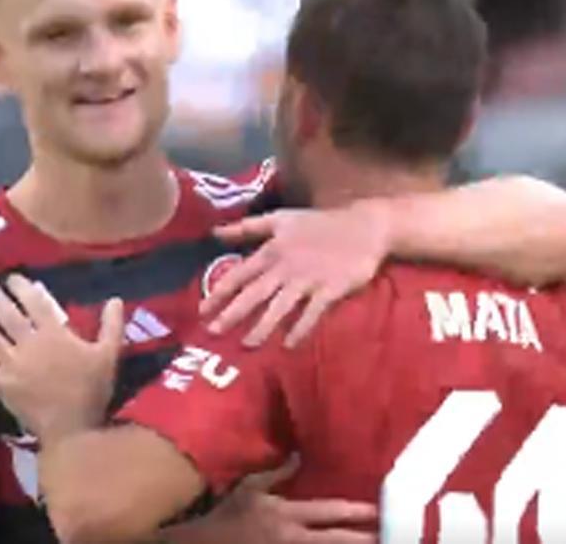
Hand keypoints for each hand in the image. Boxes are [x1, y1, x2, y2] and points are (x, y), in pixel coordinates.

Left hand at [0, 275, 124, 442]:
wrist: (73, 428)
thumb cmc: (93, 390)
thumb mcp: (109, 354)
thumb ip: (111, 325)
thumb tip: (116, 299)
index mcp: (54, 334)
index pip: (36, 303)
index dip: (23, 288)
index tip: (12, 277)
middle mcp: (29, 344)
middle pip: (7, 314)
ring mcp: (12, 364)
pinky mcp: (2, 385)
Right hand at [168, 457, 375, 543]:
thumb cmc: (225, 518)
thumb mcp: (248, 490)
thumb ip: (275, 474)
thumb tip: (298, 456)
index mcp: (284, 516)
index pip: (328, 513)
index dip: (356, 512)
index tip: (379, 511)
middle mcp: (291, 540)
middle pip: (336, 542)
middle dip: (364, 540)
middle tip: (390, 537)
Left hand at [202, 201, 391, 347]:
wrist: (364, 227)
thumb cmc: (319, 224)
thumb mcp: (280, 219)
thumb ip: (247, 227)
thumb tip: (214, 232)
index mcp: (271, 250)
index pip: (239, 274)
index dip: (219, 292)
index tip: (202, 310)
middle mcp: (285, 267)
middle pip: (254, 294)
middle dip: (232, 314)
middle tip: (213, 332)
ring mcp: (308, 280)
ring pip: (279, 307)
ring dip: (262, 327)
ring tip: (247, 345)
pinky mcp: (329, 289)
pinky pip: (311, 313)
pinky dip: (300, 329)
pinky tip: (288, 345)